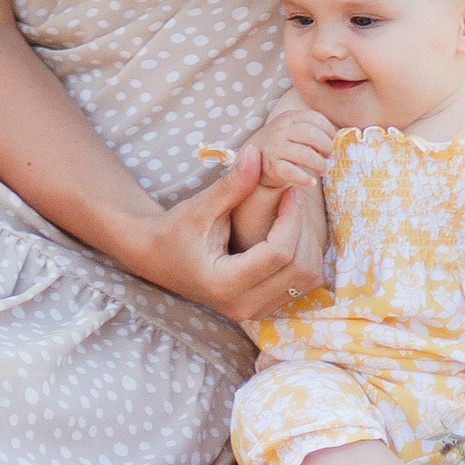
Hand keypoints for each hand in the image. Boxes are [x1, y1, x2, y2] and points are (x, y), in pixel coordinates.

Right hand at [130, 148, 311, 327]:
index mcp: (225, 283)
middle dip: (303, 231)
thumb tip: (256, 153)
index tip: (291, 192)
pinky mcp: (260, 308)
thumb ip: (232, 184)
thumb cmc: (175, 230)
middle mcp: (242, 305)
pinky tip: (288, 234)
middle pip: (298, 270)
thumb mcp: (201, 206)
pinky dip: (303, 258)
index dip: (292, 218)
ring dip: (307, 246)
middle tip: (294, 200)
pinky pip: (300, 287)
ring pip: (306, 281)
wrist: (156, 258)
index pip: (279, 253)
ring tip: (292, 216)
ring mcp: (253, 311)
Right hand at [250, 103, 333, 186]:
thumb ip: (311, 130)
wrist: (253, 159)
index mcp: (289, 117)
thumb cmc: (282, 144)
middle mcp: (281, 129)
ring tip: (323, 170)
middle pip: (311, 134)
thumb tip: (337, 139)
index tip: (332, 140)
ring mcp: (276, 147)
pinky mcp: (272, 165)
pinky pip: (291, 172)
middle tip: (329, 156)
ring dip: (319, 164)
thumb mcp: (293, 130)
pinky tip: (311, 183)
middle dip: (326, 146)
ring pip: (304, 154)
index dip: (328, 130)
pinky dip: (304, 179)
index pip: (315, 118)